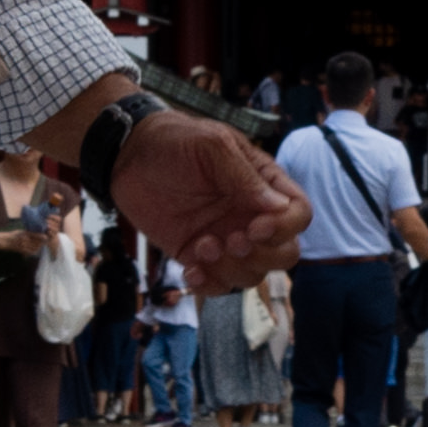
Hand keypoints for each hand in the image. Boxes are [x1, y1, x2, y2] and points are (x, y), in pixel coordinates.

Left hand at [114, 112, 309, 285]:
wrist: (129, 155)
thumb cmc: (174, 140)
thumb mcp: (212, 147)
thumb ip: (245, 177)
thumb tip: (279, 208)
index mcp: (263, 185)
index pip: (298, 214)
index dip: (285, 228)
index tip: (255, 227)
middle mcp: (251, 215)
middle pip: (285, 252)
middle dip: (263, 255)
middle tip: (232, 241)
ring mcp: (226, 239)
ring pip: (253, 274)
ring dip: (232, 270)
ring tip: (202, 246)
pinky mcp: (199, 257)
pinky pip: (218, 286)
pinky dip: (209, 286)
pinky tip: (190, 270)